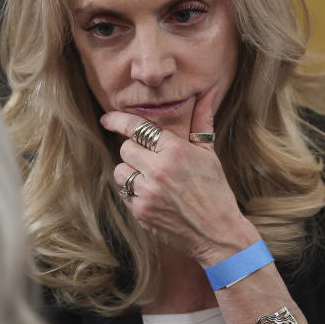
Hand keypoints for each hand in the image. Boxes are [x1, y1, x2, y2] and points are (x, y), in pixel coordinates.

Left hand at [100, 87, 257, 264]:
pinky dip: (135, 194)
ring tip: (151, 180)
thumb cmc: (215, 190)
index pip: (136, 128)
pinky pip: (125, 194)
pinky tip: (154, 197)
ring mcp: (147, 193)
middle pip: (125, 149)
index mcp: (175, 150)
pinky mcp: (141, 212)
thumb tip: (208, 91)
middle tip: (150, 160)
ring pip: (121, 172)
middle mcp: (158, 170)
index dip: (118, 121)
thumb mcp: (209, 153)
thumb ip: (202, 121)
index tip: (107, 119)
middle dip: (134, 152)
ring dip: (131, 173)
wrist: (217, 232)